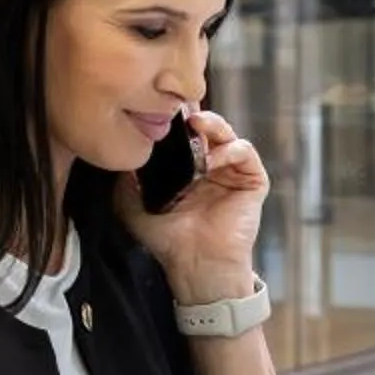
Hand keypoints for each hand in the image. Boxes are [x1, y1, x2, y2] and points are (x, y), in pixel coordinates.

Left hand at [118, 106, 264, 305]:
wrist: (195, 265)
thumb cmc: (168, 241)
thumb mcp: (135, 206)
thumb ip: (127, 181)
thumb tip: (122, 154)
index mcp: (186, 169)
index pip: (184, 135)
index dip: (175, 120)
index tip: (161, 108)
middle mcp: (211, 167)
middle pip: (207, 128)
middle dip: (195, 115)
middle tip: (181, 111)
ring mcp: (232, 173)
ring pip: (228, 134)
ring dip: (214, 125)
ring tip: (197, 126)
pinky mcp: (252, 181)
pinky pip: (245, 152)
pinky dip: (230, 149)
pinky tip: (213, 159)